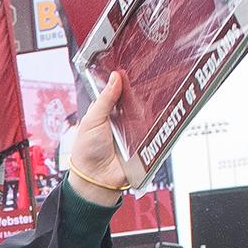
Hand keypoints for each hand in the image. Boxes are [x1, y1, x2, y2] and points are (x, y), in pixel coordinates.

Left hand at [64, 72, 146, 204]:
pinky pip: (154, 129)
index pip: (119, 91)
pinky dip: (157, 123)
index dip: (126, 81)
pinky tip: (160, 115)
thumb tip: (115, 77)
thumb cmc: (87, 151)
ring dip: (151, 107)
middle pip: (136, 100)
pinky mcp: (144, 141)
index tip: (134, 68)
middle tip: (151, 79)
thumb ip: (105, 99)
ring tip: (157, 95)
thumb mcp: (92, 120)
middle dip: (143, 92)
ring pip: (148, 113)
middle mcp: (122, 119)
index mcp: (106, 111)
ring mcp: (134, 130)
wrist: (96, 178)